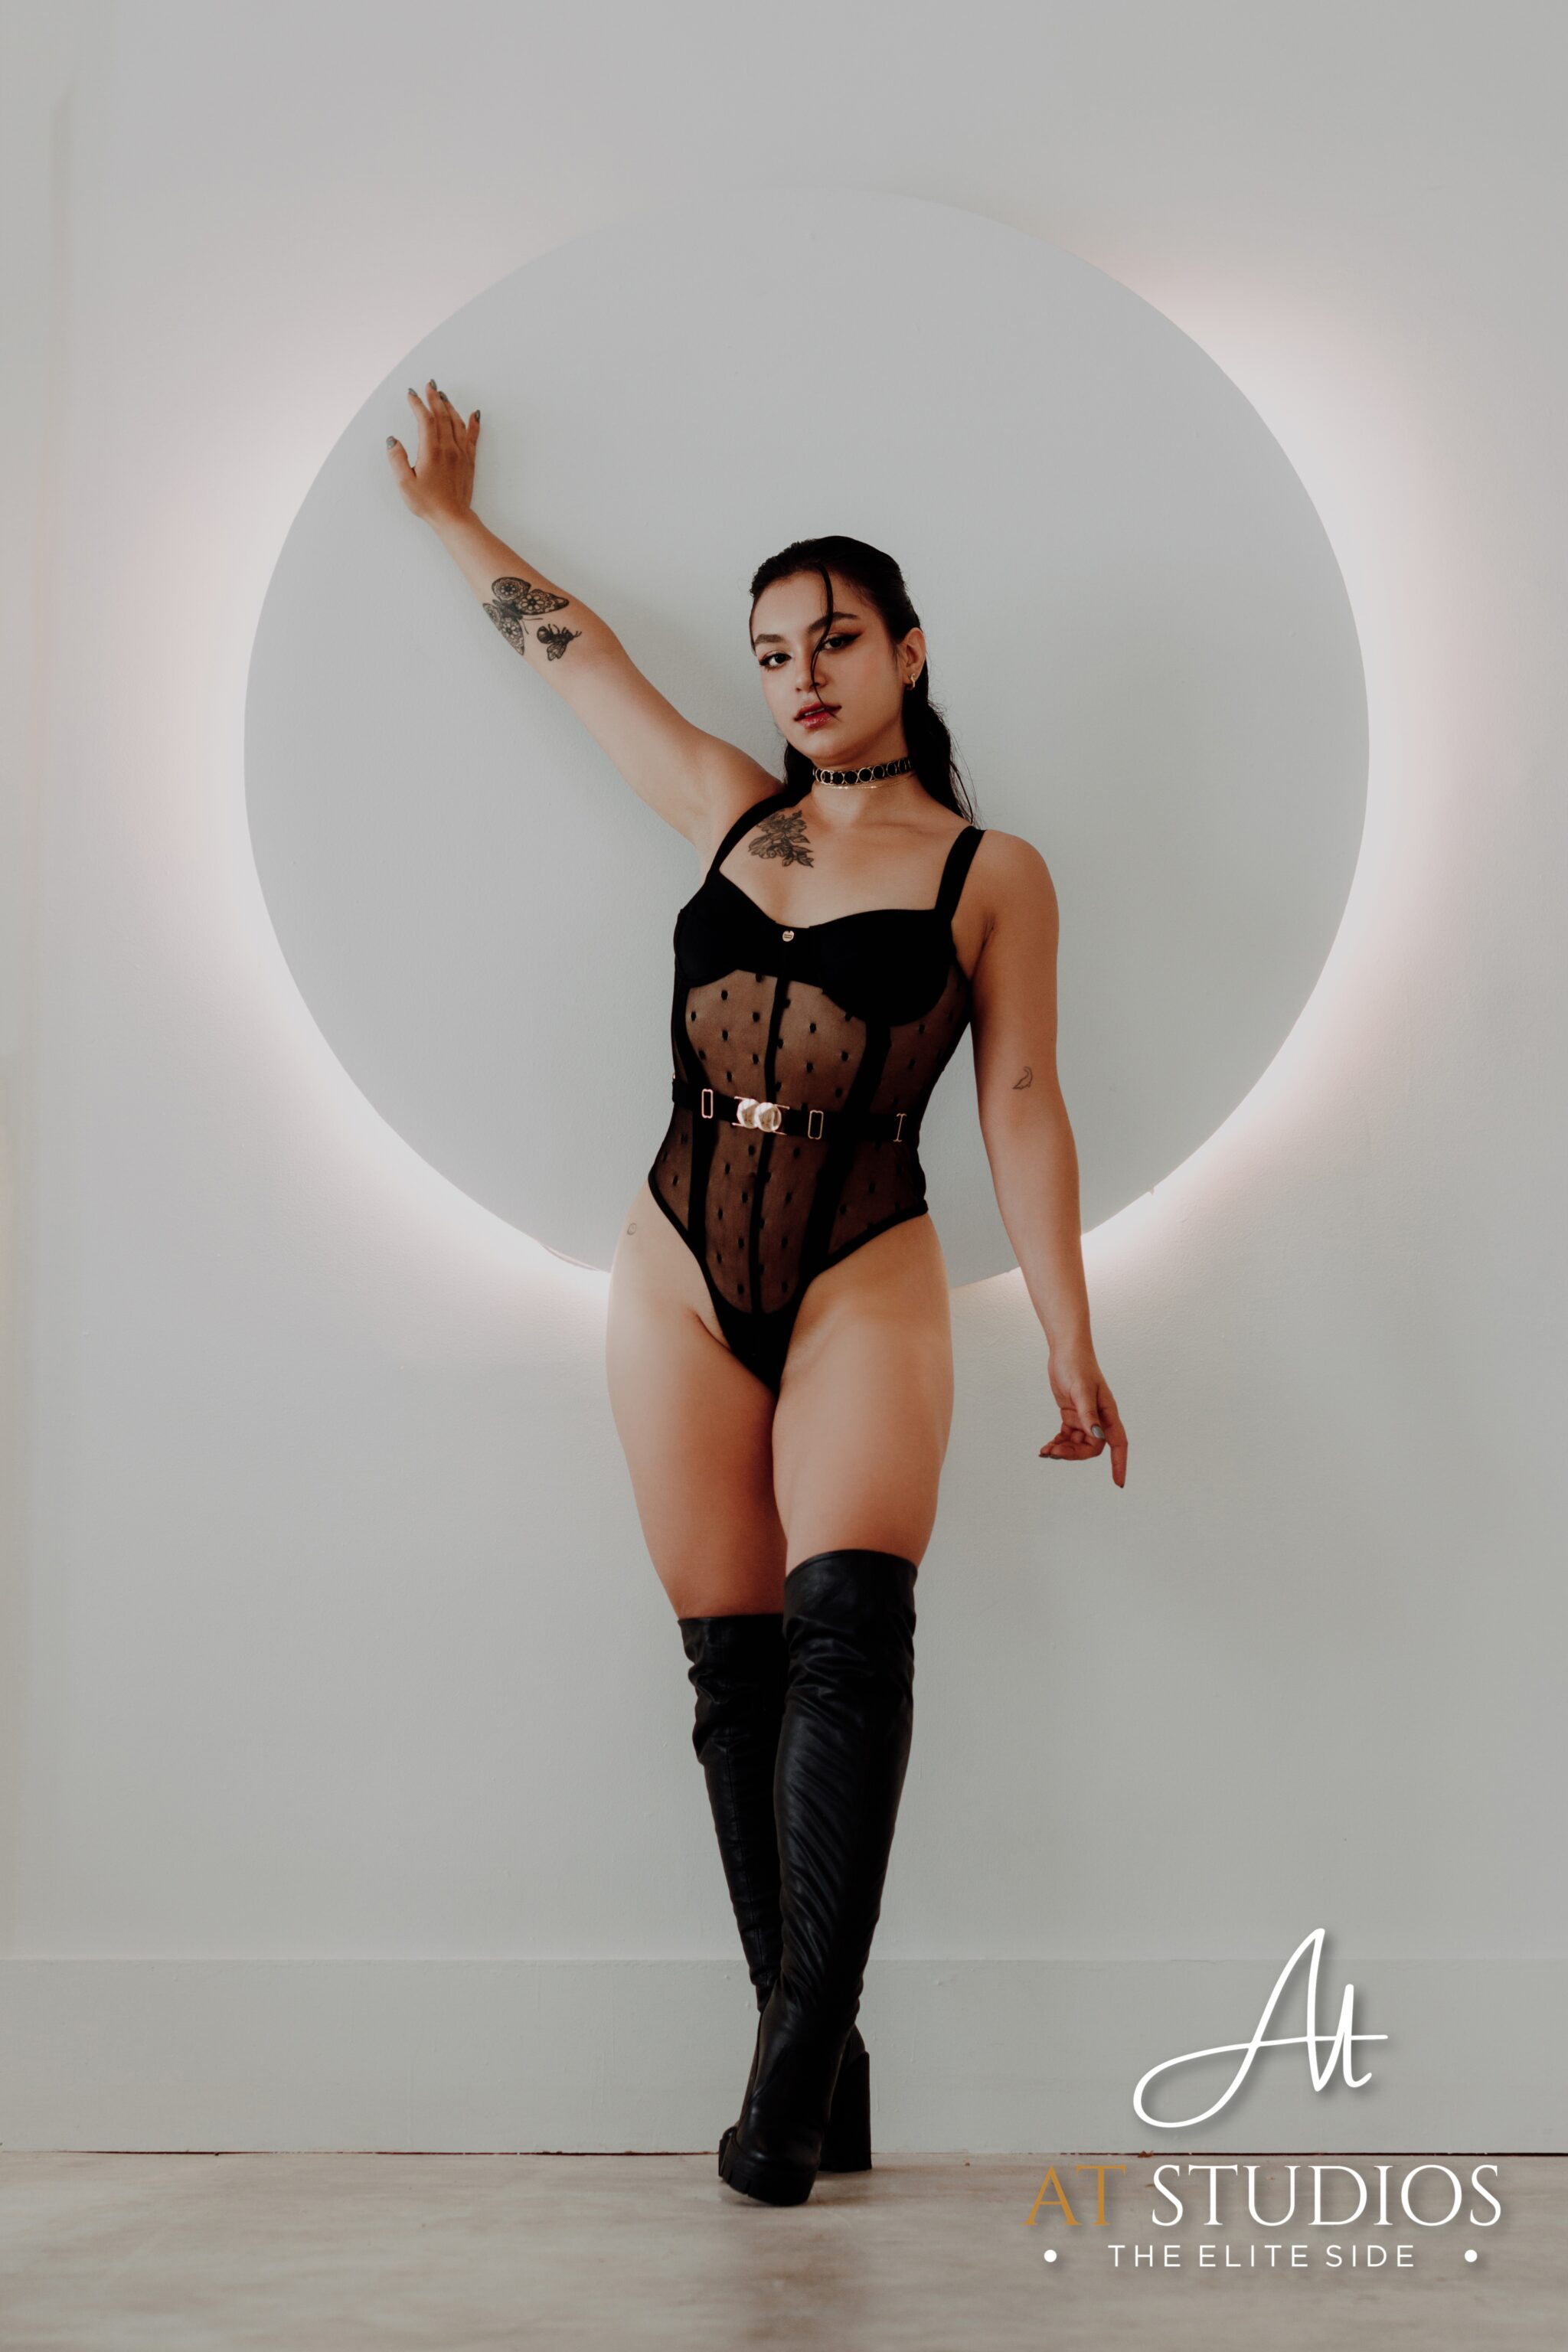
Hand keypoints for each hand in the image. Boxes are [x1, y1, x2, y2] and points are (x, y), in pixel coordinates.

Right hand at [385, 377, 478, 524]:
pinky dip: (473, 422)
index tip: (411, 394)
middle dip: (434, 398)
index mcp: (431, 451)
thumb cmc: (428, 503)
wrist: (453, 517)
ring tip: (443, 395)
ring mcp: (460, 453)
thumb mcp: (405, 484)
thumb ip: (397, 460)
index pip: (425, 419)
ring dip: (449, 406)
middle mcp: (448, 448)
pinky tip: (474, 414)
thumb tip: (393, 441)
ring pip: (457, 422)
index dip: (418, 404)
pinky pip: (472, 436)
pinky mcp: (468, 461)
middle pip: (442, 415)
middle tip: (429, 385)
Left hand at [1039, 1348, 1126, 1485]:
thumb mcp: (1082, 1390)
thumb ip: (1088, 1414)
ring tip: (1045, 1450)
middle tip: (1052, 1452)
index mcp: (1108, 1413)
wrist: (1065, 1351)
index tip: (1118, 1483)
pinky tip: (1046, 1446)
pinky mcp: (1072, 1415)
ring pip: (1078, 1444)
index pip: (1118, 1443)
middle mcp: (1099, 1418)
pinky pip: (1068, 1436)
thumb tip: (1096, 1437)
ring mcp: (1085, 1418)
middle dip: (1073, 1454)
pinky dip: (1058, 1443)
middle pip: (1092, 1447)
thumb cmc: (1077, 1366)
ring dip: (1063, 1450)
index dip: (1119, 1464)